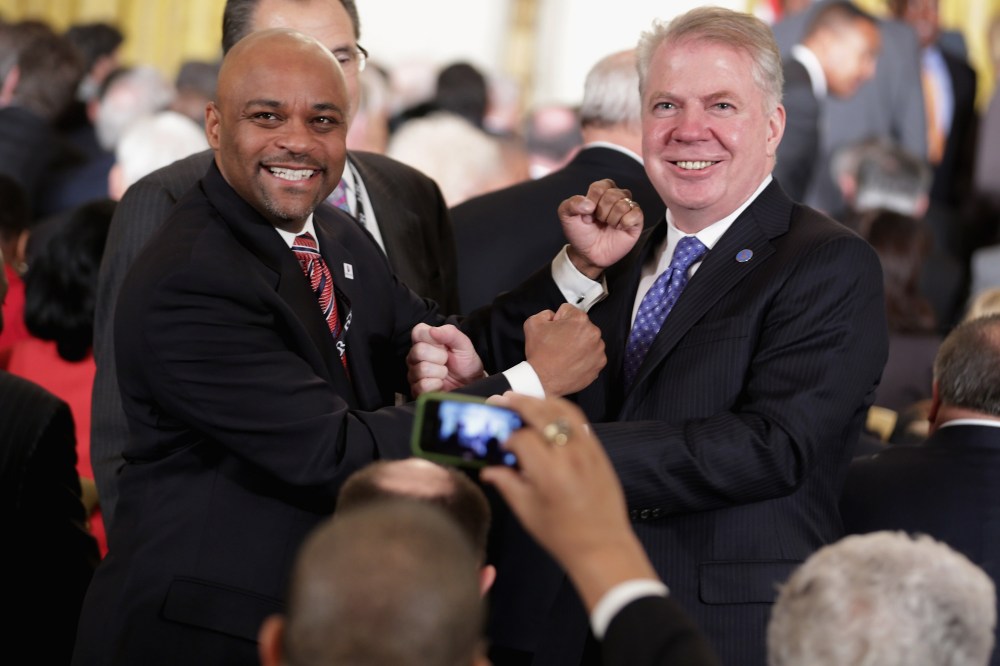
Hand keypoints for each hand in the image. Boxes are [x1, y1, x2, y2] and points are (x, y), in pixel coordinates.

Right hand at [407, 323, 484, 395]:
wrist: (471, 383)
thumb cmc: (465, 362)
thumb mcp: (463, 344)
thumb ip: (450, 333)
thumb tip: (433, 330)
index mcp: (423, 341)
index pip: (417, 332)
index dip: (433, 339)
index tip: (444, 345)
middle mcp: (415, 356)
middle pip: (419, 351)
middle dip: (440, 357)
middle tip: (446, 361)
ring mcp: (414, 373)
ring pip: (422, 369)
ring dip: (440, 372)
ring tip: (445, 373)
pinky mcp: (416, 390)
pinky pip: (422, 386)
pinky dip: (437, 385)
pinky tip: (440, 383)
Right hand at [480, 394, 657, 611]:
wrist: (602, 546)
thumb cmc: (562, 535)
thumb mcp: (526, 511)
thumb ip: (506, 483)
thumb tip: (488, 469)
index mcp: (548, 472)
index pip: (521, 438)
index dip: (506, 438)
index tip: (500, 446)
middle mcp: (569, 455)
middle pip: (541, 413)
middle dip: (519, 403)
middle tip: (502, 399)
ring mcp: (587, 450)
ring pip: (563, 410)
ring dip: (541, 400)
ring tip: (524, 400)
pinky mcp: (599, 451)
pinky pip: (579, 421)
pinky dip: (562, 410)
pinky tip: (549, 411)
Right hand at [525, 303, 605, 395]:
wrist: (543, 380)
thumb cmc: (540, 356)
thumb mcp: (532, 324)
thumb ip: (545, 313)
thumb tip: (553, 316)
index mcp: (579, 319)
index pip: (568, 311)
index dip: (558, 320)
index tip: (555, 331)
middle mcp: (593, 333)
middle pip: (580, 326)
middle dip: (570, 332)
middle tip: (558, 344)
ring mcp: (598, 349)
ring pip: (588, 340)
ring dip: (579, 344)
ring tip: (565, 354)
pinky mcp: (599, 363)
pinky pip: (593, 355)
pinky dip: (584, 358)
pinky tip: (572, 361)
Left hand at [559, 179, 643, 278]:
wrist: (588, 254)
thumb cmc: (580, 233)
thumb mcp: (566, 216)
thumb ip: (571, 204)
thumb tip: (588, 204)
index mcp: (600, 191)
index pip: (599, 187)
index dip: (591, 202)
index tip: (587, 215)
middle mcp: (616, 196)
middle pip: (612, 195)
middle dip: (601, 212)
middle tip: (598, 222)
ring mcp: (627, 208)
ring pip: (623, 205)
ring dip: (611, 219)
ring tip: (608, 225)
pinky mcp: (636, 220)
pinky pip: (636, 214)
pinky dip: (625, 222)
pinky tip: (619, 228)